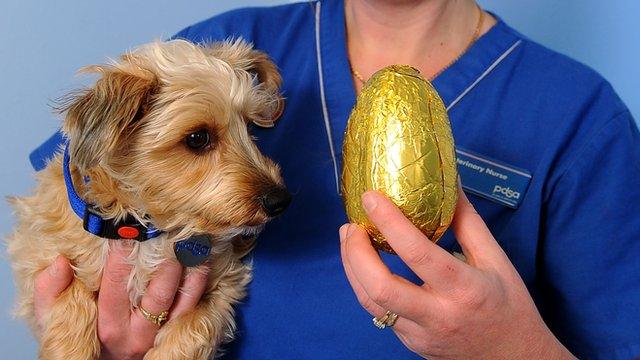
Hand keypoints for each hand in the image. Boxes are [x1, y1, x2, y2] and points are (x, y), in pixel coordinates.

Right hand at [34, 241, 208, 359]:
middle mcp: (136, 334)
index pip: (116, 285)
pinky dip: (199, 283)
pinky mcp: (177, 334)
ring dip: (188, 270)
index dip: (122, 256)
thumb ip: (50, 294)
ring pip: (180, 301)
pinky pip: (193, 307)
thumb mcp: (56, 320)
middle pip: (156, 294)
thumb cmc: (84, 335)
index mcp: (108, 326)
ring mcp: (160, 335)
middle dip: (164, 262)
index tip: (127, 229)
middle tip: (168, 232)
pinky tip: (202, 260)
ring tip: (191, 242)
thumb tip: (59, 263)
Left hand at [339, 187, 574, 358]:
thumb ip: (469, 222)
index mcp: (464, 288)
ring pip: (370, 303)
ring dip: (351, 267)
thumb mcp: (497, 260)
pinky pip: (379, 312)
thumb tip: (449, 183)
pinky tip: (365, 264)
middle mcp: (438, 315)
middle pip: (380, 287)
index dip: (389, 222)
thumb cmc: (508, 306)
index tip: (371, 197)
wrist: (514, 359)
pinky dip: (365, 284)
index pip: (418, 253)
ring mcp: (420, 334)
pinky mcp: (410, 343)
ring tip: (350, 239)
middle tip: (351, 226)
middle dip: (355, 252)